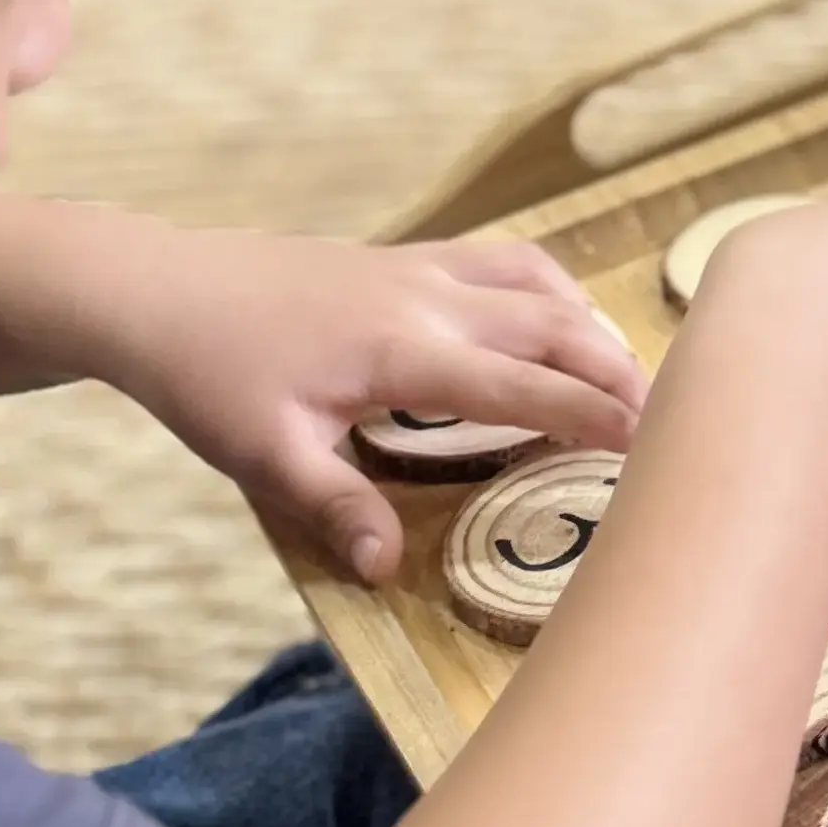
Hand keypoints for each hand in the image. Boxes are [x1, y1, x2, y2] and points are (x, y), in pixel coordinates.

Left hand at [98, 229, 648, 585]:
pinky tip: (559, 315)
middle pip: (553, 326)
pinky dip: (549, 286)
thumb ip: (336, 507)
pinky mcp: (405, 256)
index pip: (525, 384)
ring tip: (629, 372)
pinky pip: (502, 259)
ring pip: (537, 284)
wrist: (158, 289)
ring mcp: (420, 268)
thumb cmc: (208, 376)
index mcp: (404, 351)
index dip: (593, 414)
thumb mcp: (263, 457)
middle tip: (669, 419)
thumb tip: (391, 570)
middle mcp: (429, 299)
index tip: (650, 443)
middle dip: (616, 370)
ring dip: (591, 324)